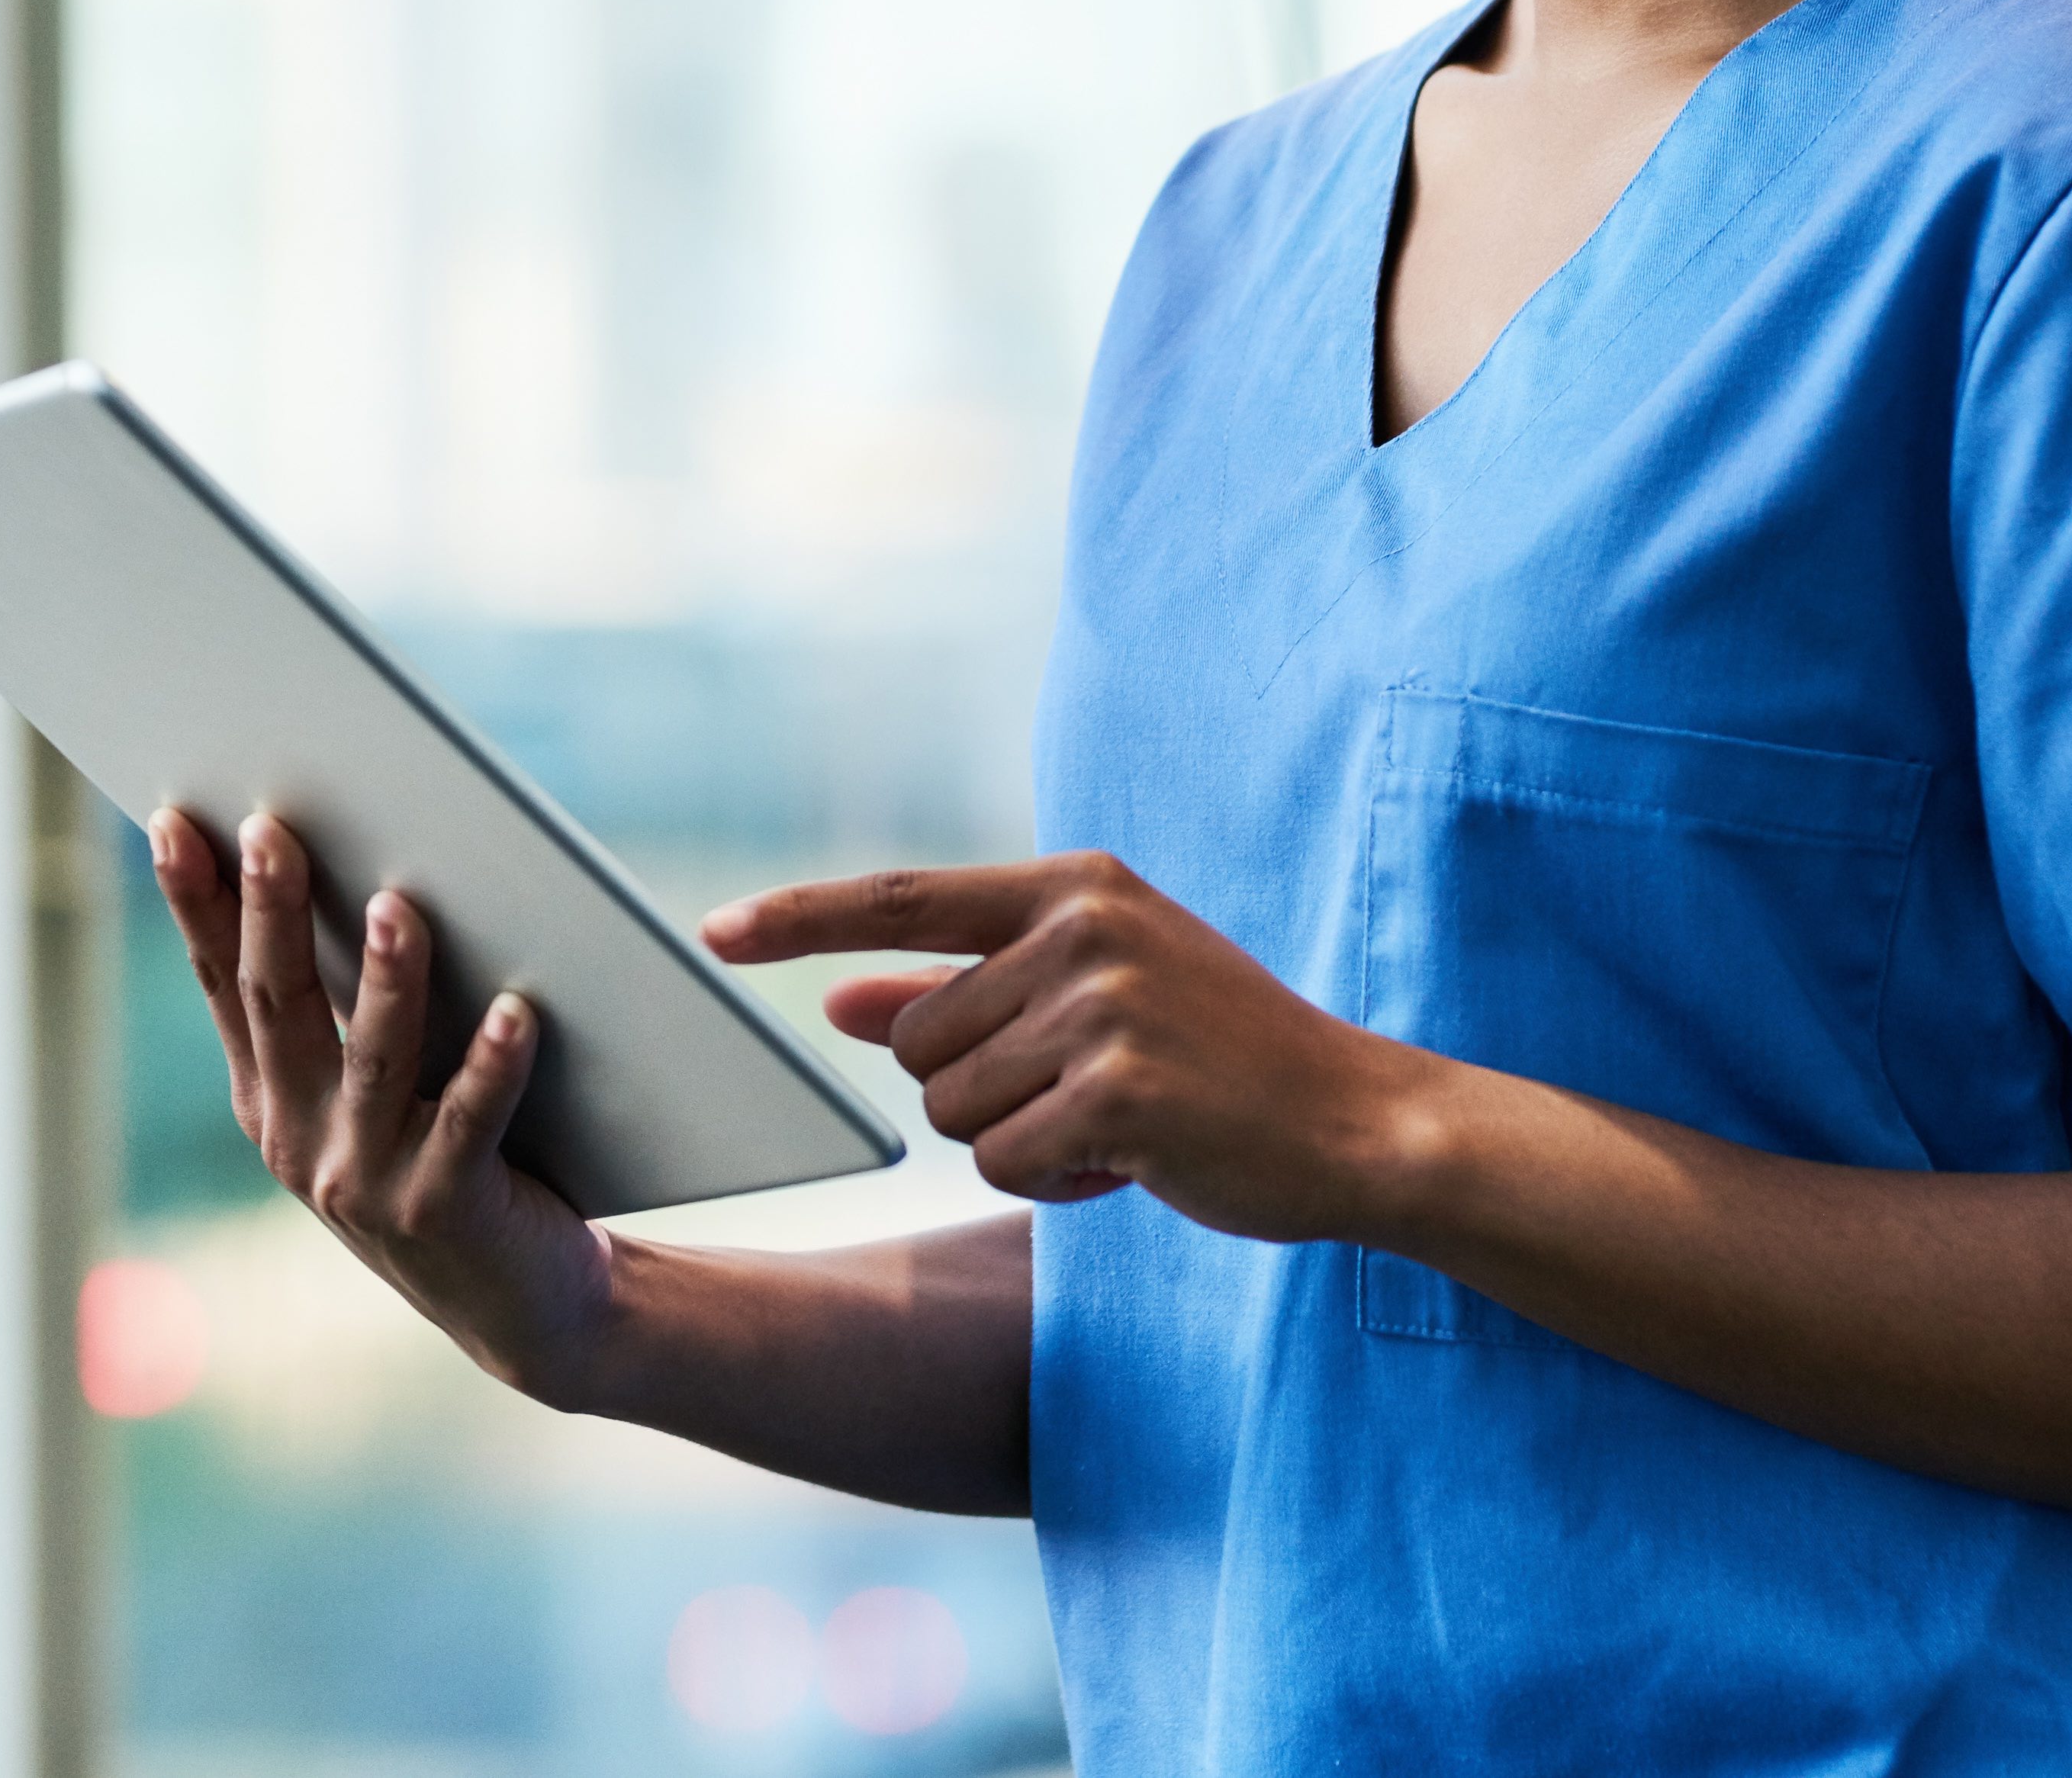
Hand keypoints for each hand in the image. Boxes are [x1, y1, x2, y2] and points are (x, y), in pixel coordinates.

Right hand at [146, 807, 621, 1397]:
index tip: (172, 822)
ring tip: (396, 905)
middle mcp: (299, 1138)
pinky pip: (470, 1122)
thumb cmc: (443, 1155)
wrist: (516, 1299)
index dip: (195, 904)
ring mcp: (366, 1179)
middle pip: (280, 1006)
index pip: (223, 983)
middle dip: (271, 912)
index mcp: (270, 1097)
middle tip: (271, 828)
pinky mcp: (446, 1208)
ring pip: (373, 1060)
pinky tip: (518, 1012)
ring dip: (383, 980)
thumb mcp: (367, 1087)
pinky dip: (492, 1065)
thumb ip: (344, 1002)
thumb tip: (358, 867)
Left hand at [706, 852, 1429, 1235]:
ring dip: (1017, 1141)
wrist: (1358, 1123)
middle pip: (918, 1039)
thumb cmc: (1216, 1061)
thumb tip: (838, 1001)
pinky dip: (1052, 1184)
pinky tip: (1132, 1163)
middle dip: (980, 1089)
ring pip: (952, 1109)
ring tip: (1117, 1123)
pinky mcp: (1119, 1093)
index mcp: (1075, 887)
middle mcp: (1083, 932)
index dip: (798, 917)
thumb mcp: (1091, 999)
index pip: (900, 894)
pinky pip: (1005, 1162)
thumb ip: (962, 990)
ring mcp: (1104, 1009)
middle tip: (1088, 1092)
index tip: (713, 933)